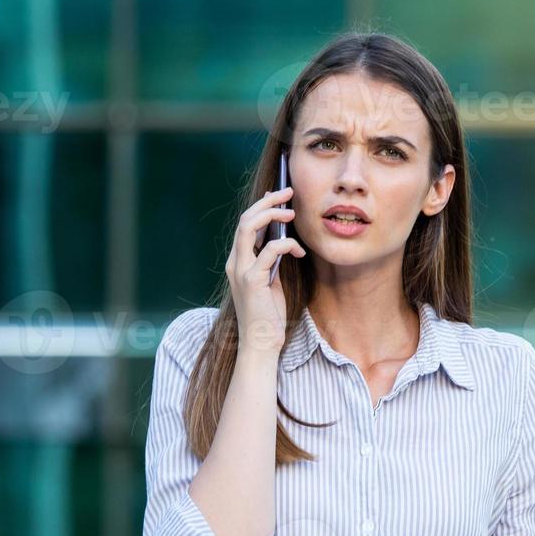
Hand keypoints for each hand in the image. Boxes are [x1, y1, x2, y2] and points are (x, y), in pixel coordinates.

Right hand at [226, 185, 305, 355]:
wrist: (261, 343)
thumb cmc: (268, 315)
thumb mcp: (271, 281)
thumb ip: (271, 261)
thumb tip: (283, 238)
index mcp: (238, 261)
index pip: (245, 225)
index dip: (261, 206)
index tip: (278, 195)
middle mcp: (235, 262)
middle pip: (245, 219)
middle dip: (267, 202)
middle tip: (288, 192)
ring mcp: (241, 270)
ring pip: (249, 227)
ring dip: (271, 214)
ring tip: (291, 212)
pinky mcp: (252, 280)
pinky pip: (270, 250)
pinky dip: (287, 245)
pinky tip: (300, 252)